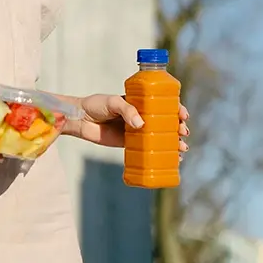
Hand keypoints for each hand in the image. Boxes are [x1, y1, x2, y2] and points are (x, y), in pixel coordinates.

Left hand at [70, 95, 189, 155]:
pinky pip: (149, 150)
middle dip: (178, 127)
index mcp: (140, 102)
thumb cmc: (96, 105)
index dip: (176, 109)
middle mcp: (142, 116)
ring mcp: (137, 131)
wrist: (80, 119)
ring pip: (161, 137)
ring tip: (182, 148)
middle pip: (166, 122)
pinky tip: (173, 160)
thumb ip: (127, 110)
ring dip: (174, 142)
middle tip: (182, 132)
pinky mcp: (130, 144)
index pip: (163, 104)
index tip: (183, 115)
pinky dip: (161, 154)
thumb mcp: (113, 102)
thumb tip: (141, 125)